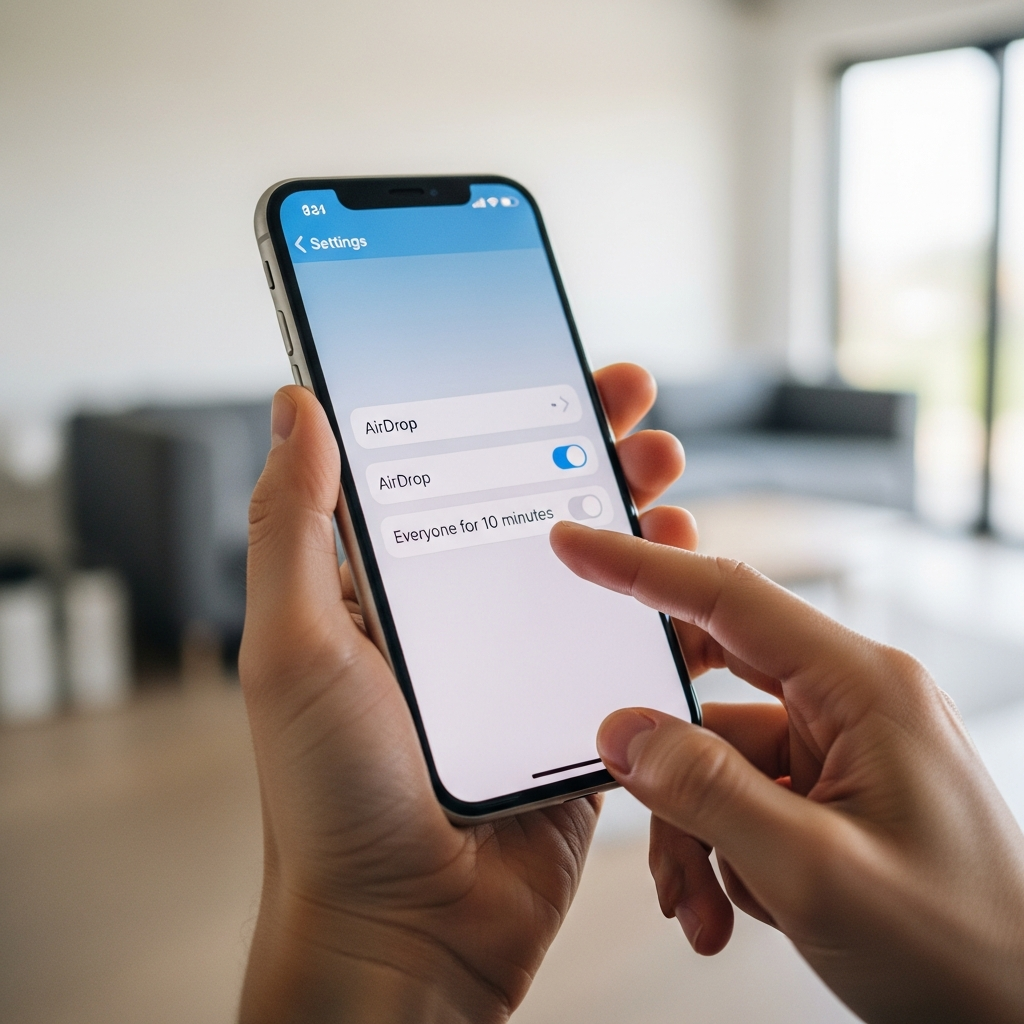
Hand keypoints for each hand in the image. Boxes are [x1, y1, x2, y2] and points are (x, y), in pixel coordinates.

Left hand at [237, 364, 687, 1022]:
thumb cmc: (332, 801)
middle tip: (629, 404)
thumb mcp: (295, 647)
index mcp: (392, 592)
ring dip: (634, 514)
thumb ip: (295, 524)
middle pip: (535, 510)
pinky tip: (686, 576)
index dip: (503, 414)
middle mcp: (461, 620)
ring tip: (665, 477)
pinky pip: (628, 647)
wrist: (403, 935)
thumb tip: (296, 407)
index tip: (547, 366)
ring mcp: (522, 667)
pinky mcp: (574, 716)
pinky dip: (663, 607)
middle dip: (587, 448)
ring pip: (592, 570)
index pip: (454, 474)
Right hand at [549, 522, 1023, 1022]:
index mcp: (863, 687)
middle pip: (713, 681)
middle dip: (665, 752)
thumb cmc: (963, 947)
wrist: (1020, 1018)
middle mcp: (851, 702)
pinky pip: (741, 794)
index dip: (641, 566)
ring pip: (716, 756)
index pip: (729, 598)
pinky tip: (729, 904)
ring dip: (689, 828)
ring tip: (699, 901)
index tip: (578, 544)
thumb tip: (624, 733)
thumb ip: (706, 793)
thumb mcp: (815, 873)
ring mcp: (840, 748)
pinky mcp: (829, 791)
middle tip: (624, 781)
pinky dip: (716, 846)